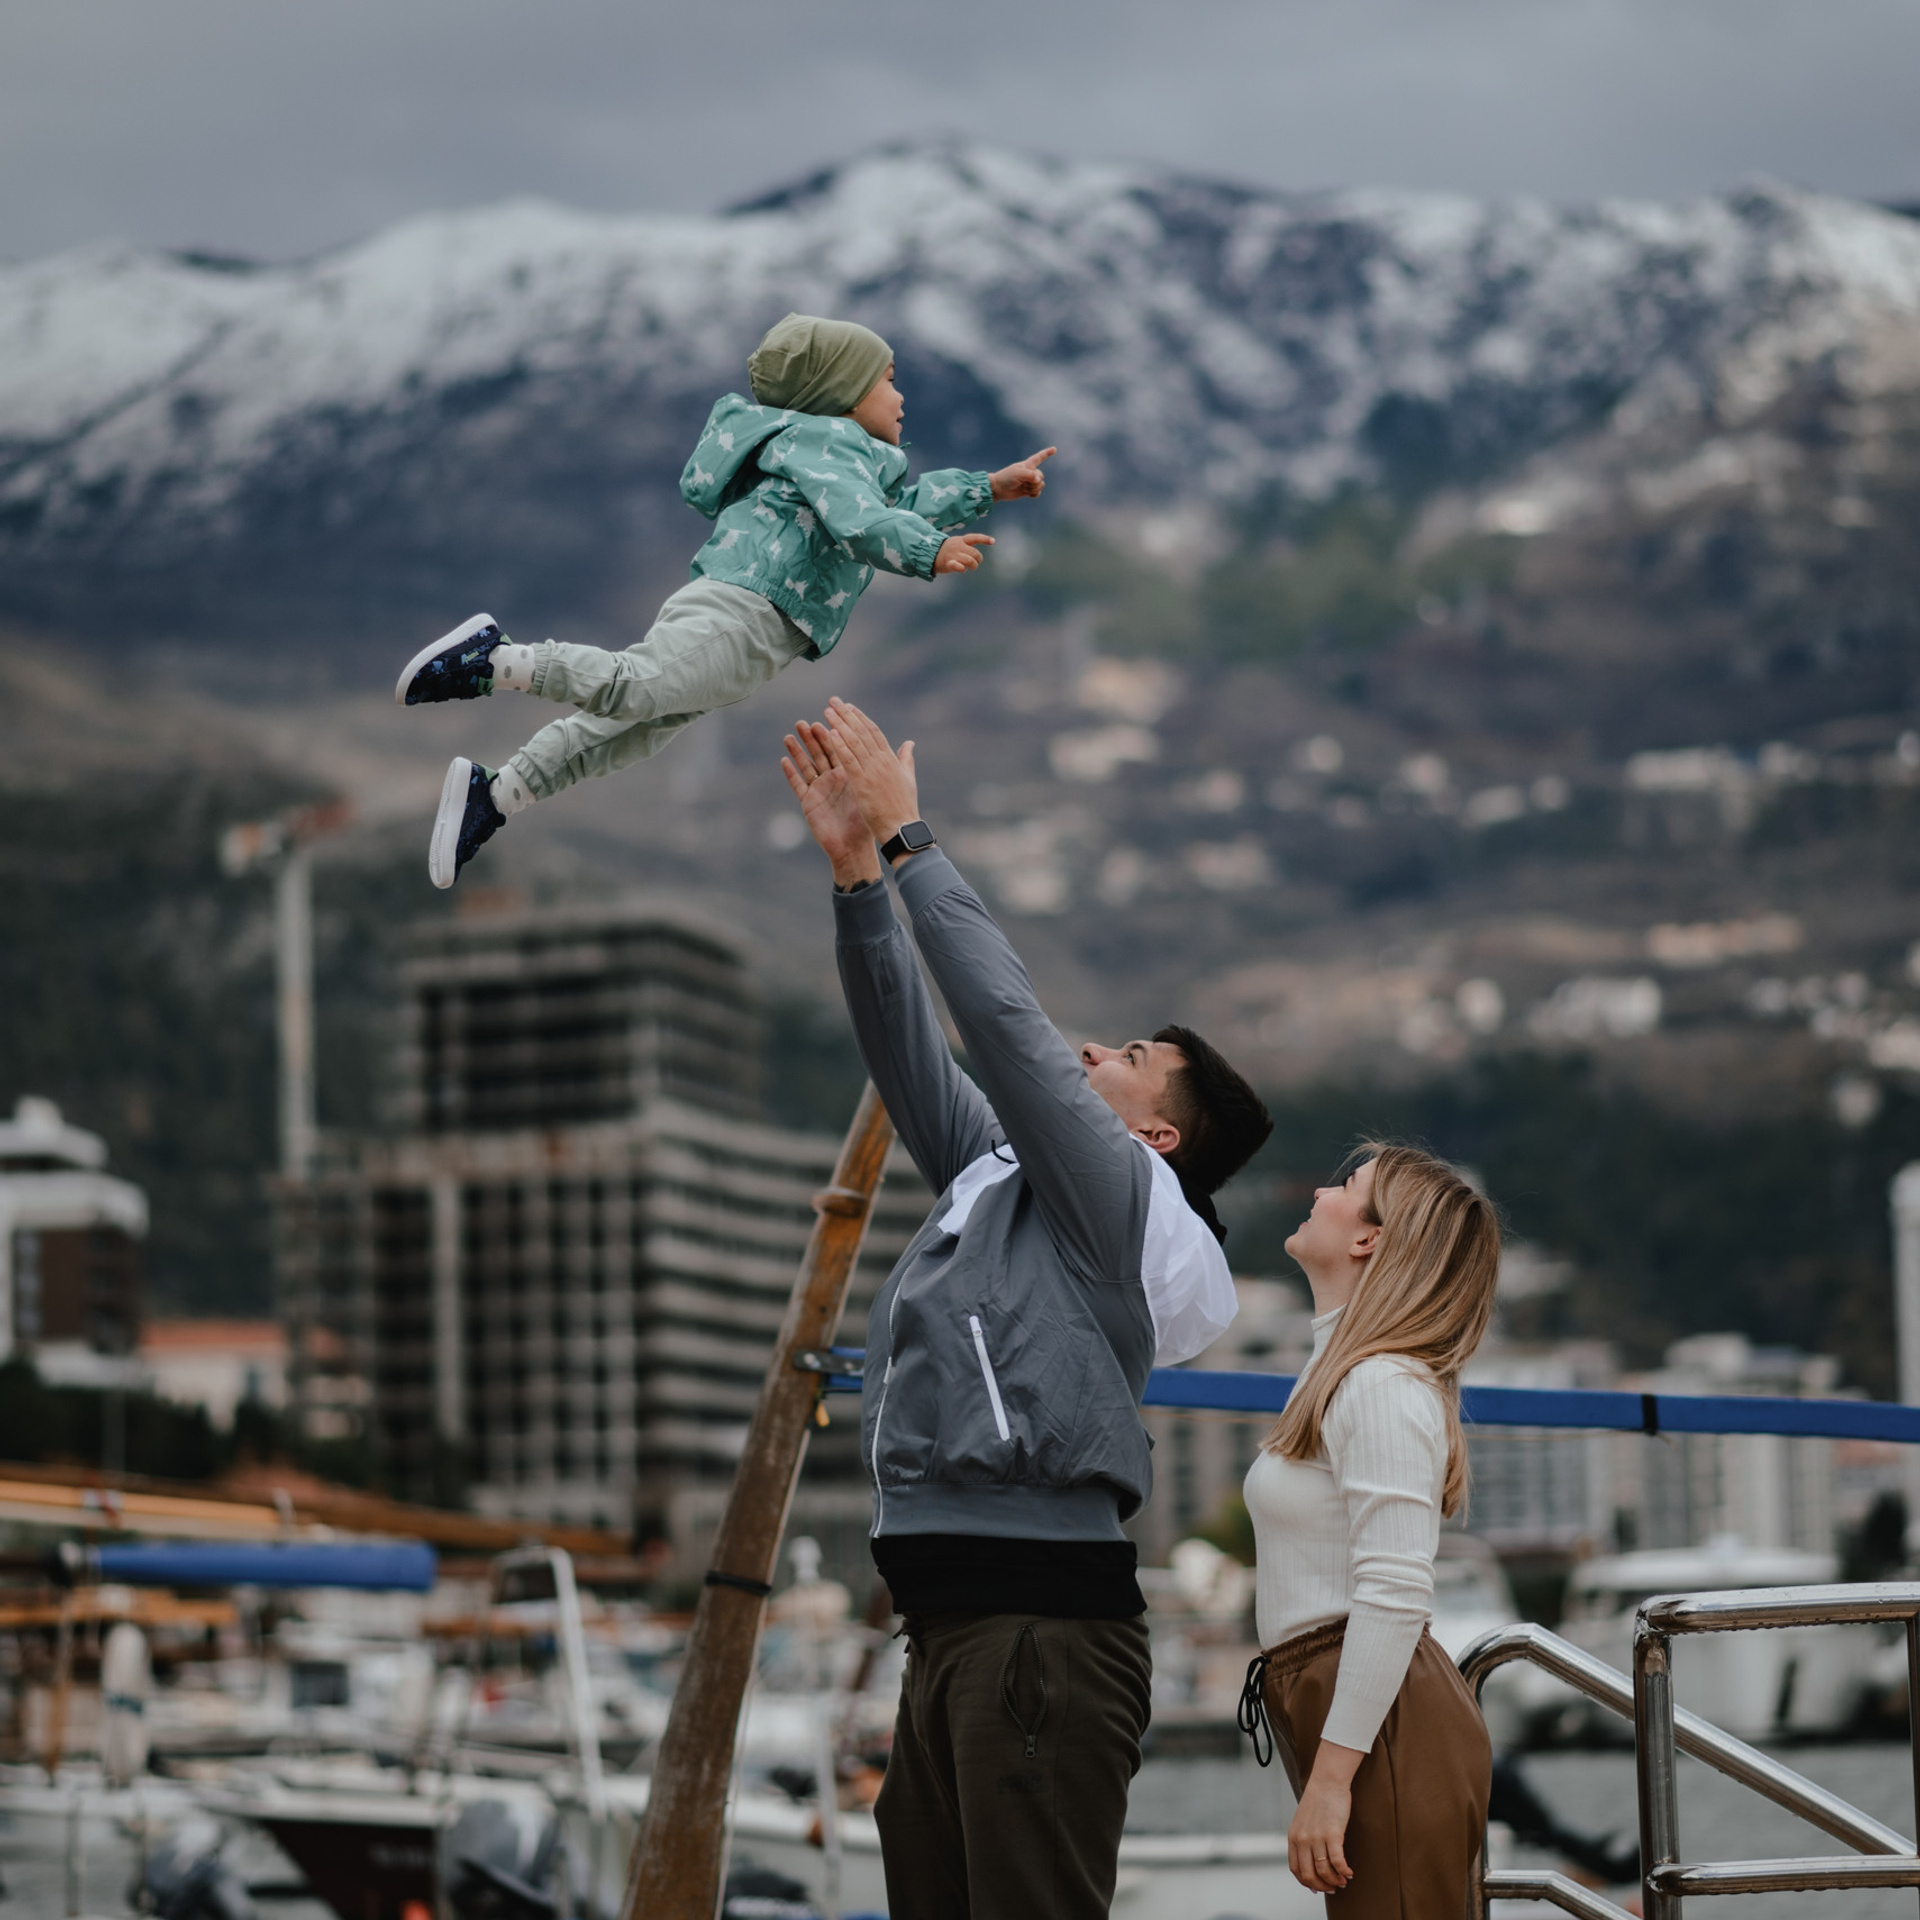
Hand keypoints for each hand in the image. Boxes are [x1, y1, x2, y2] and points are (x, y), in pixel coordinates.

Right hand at [781, 721, 880, 888]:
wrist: (855, 847)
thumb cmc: (867, 820)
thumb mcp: (875, 791)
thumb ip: (883, 767)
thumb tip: (908, 743)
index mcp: (849, 774)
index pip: (841, 748)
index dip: (836, 733)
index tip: (831, 716)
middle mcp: (832, 779)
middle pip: (821, 754)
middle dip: (813, 738)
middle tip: (805, 722)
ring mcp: (819, 789)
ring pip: (806, 765)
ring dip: (798, 751)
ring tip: (790, 735)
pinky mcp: (809, 802)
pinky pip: (798, 785)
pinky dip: (791, 773)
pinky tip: (783, 760)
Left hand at [819, 697, 921, 858]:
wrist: (902, 829)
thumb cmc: (904, 807)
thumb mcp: (908, 778)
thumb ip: (906, 759)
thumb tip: (909, 743)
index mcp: (891, 759)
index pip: (873, 732)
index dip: (860, 718)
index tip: (848, 706)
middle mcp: (881, 761)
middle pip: (861, 732)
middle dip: (846, 715)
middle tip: (833, 701)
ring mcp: (872, 771)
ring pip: (853, 742)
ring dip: (839, 725)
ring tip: (827, 712)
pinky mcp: (862, 784)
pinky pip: (848, 761)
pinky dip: (840, 746)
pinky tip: (830, 734)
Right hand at [934, 533, 992, 573]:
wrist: (930, 553)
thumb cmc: (946, 550)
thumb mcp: (956, 544)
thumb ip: (967, 547)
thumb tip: (977, 557)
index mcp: (961, 540)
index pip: (974, 538)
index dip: (984, 539)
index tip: (993, 541)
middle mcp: (958, 546)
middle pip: (975, 553)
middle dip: (978, 559)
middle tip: (975, 563)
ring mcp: (954, 555)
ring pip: (970, 560)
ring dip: (973, 566)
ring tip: (970, 568)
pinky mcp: (949, 563)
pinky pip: (958, 566)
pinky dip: (962, 568)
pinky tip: (962, 569)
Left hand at [990, 446, 1055, 500]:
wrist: (998, 489)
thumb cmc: (1007, 478)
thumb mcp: (1018, 474)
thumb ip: (1030, 475)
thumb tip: (1039, 481)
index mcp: (1028, 465)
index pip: (1039, 457)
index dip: (1047, 453)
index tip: (1054, 449)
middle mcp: (1030, 472)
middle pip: (1041, 476)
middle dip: (1035, 482)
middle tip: (1024, 484)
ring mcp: (1029, 482)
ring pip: (1041, 485)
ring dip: (1034, 489)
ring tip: (1024, 488)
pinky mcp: (1027, 491)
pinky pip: (1038, 493)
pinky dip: (1034, 494)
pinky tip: (1027, 494)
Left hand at [1287, 1745, 1359, 1893]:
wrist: (1327, 1781)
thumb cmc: (1318, 1801)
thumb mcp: (1303, 1821)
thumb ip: (1303, 1840)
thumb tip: (1311, 1862)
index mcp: (1293, 1837)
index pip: (1296, 1869)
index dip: (1307, 1882)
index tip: (1318, 1887)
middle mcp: (1302, 1839)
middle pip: (1309, 1875)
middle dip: (1323, 1886)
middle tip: (1334, 1888)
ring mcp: (1317, 1837)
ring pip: (1324, 1871)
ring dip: (1335, 1881)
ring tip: (1343, 1881)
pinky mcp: (1333, 1834)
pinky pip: (1338, 1862)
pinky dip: (1344, 1871)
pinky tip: (1350, 1873)